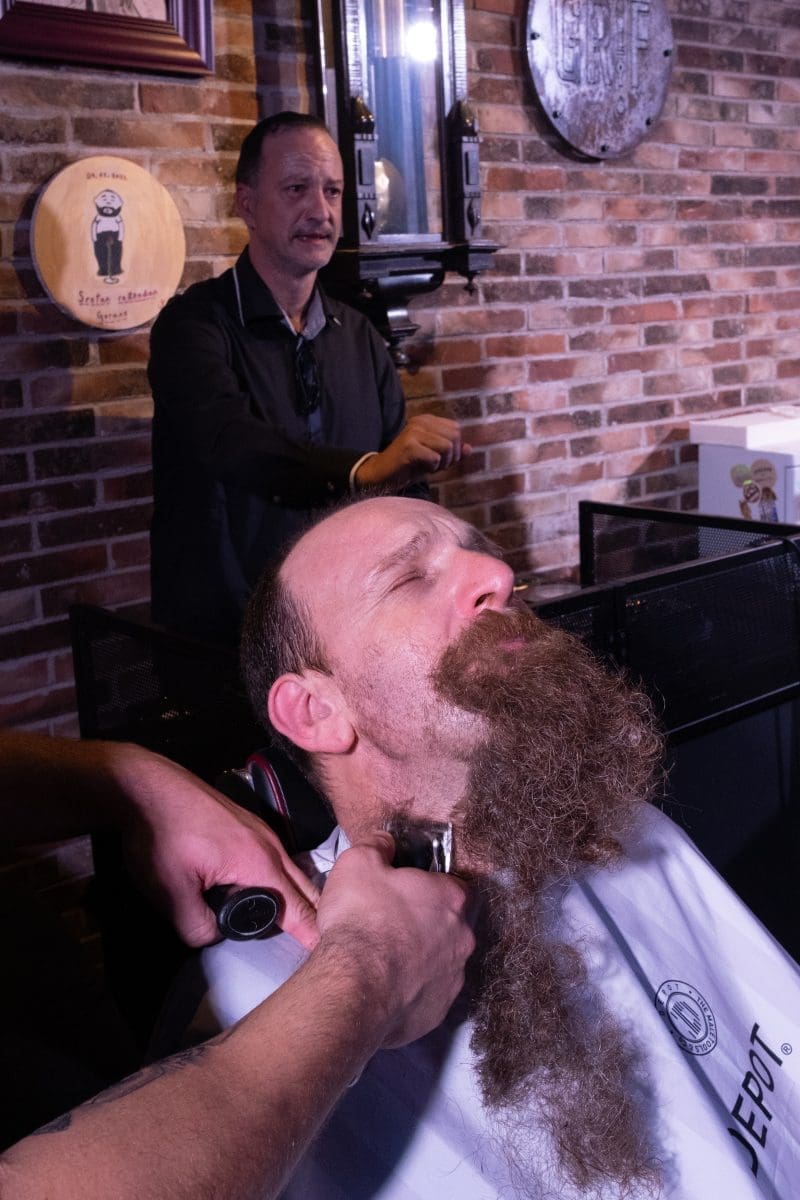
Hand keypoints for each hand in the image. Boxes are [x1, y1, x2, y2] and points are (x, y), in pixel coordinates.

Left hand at [112, 747, 319, 949]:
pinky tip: (273, 892)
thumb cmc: (159, 835)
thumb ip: (197, 927)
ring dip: (302, 897)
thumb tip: (214, 937)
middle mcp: (269, 845)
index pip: (299, 908)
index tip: (329, 955)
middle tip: (323, 948)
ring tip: (303, 926)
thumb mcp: (171, 892)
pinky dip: (285, 880)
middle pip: (307, 888)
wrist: (146, 786)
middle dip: (317, 918)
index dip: (313, 935)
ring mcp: (261, 831)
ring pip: (294, 871)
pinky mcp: (248, 825)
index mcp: (258, 862)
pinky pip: (279, 858)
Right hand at [316, 831, 473, 1046]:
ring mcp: (453, 977)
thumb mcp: (358, 863)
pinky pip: (428, 993)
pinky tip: (386, 984)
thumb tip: (384, 840)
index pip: (454, 885)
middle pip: (450, 924)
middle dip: (426, 923)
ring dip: (421, 957)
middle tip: (392, 924)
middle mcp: (462, 938)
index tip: (407, 891)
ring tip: (386, 957)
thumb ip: (378, 845)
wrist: (354, 985)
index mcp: (451, 898)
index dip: (429, 886)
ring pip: (441, 961)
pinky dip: (412, 989)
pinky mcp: (438, 1010)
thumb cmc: (361, 919)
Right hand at [355, 415, 470, 488]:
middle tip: (436, 464)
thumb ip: (453, 452)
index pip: (456, 429)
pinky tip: (420, 468)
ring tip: (428, 466)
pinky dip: (432, 467)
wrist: (383, 474)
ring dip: (442, 463)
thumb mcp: (435, 457)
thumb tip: (469, 448)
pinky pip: (435, 458)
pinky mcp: (408, 446)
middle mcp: (420, 421)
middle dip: (451, 456)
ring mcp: (413, 432)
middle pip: (455, 436)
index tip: (440, 458)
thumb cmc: (410, 465)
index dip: (454, 448)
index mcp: (427, 420)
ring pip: (447, 447)